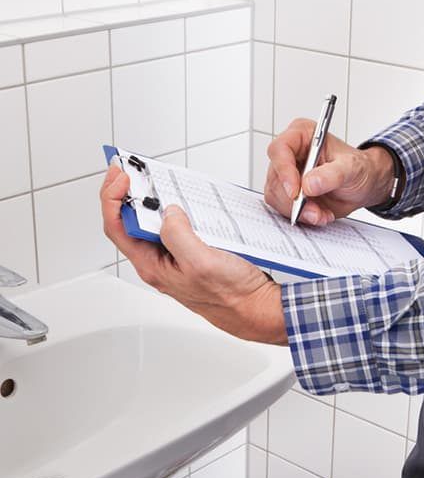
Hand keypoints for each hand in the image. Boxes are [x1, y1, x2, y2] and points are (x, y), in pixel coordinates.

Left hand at [100, 165, 287, 344]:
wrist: (257, 308)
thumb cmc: (232, 296)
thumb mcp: (200, 262)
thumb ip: (177, 234)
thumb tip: (168, 212)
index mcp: (153, 266)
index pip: (117, 228)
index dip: (112, 198)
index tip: (121, 175)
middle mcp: (161, 262)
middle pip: (132, 223)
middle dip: (129, 194)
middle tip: (133, 170)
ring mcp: (177, 258)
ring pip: (155, 224)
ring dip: (155, 201)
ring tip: (157, 181)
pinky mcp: (193, 254)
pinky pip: (178, 228)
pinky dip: (178, 210)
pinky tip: (186, 201)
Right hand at [264, 118, 398, 225]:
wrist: (362, 187)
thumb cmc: (358, 169)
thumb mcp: (352, 168)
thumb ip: (332, 174)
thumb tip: (309, 184)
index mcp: (302, 135)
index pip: (280, 149)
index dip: (284, 171)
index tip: (295, 192)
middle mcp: (290, 153)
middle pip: (275, 177)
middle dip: (294, 199)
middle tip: (315, 210)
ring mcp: (286, 174)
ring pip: (276, 196)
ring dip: (298, 210)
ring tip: (321, 213)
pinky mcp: (286, 193)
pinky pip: (283, 208)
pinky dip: (301, 216)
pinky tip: (319, 214)